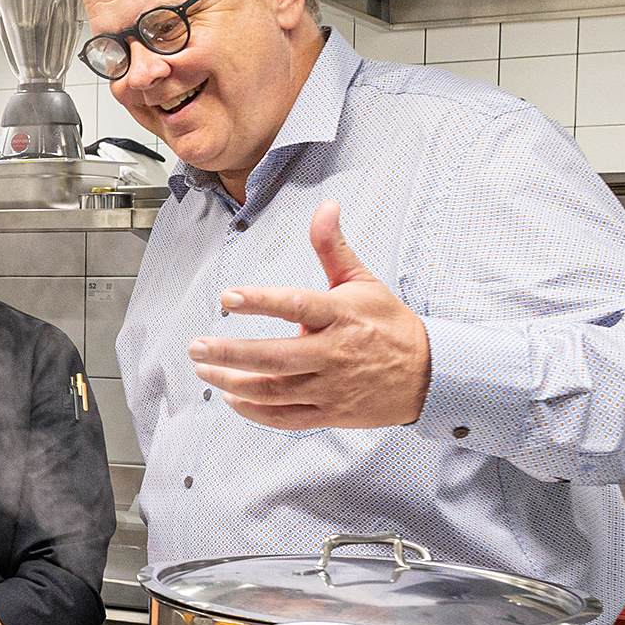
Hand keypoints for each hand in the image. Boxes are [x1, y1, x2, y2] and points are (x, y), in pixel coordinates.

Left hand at [188, 201, 430, 429]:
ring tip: (206, 369)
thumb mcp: (362, 281)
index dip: (260, 301)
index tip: (227, 298)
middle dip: (230, 353)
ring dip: (234, 382)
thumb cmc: (388, 324)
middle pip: (275, 357)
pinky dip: (256, 412)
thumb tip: (325, 206)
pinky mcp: (330, 414)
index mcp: (341, 316)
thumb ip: (333, 247)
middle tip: (196, 346)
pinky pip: (286, 418)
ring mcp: (331, 388)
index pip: (296, 306)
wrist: (428, 374)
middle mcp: (334, 354)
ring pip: (275, 391)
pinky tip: (233, 399)